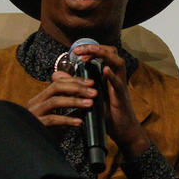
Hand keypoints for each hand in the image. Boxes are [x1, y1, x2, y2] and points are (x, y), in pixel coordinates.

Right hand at [27, 70, 96, 128]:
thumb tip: (86, 93)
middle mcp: (36, 103)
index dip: (75, 80)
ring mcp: (34, 113)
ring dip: (75, 101)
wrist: (36, 151)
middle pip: (56, 87)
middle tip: (93, 92)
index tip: (91, 83)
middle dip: (77, 88)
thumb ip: (69, 103)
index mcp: (42, 98)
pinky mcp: (36, 125)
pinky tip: (79, 122)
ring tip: (89, 104)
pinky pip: (52, 119)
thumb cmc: (49, 133)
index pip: (58, 82)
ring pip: (55, 101)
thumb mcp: (61, 116)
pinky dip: (67, 119)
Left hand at [69, 42, 150, 157]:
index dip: (90, 49)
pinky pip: (119, 84)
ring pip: (118, 63)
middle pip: (112, 53)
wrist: (122, 131)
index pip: (103, 54)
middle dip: (96, 47)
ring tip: (91, 51)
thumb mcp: (86, 97)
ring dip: (104, 55)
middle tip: (79, 50)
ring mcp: (120, 86)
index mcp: (108, 75)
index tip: (75, 51)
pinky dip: (112, 76)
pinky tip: (105, 70)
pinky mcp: (121, 97)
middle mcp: (116, 77)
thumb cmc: (107, 114)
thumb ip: (72, 85)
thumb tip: (56, 75)